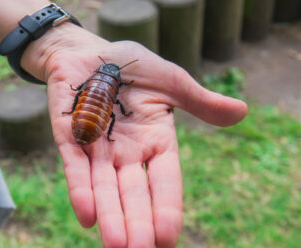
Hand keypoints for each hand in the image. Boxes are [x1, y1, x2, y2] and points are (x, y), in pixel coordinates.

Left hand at [22, 24, 246, 247]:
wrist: (87, 53)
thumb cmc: (131, 66)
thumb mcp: (169, 81)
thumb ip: (199, 101)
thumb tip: (242, 113)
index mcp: (155, 141)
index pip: (164, 180)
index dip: (166, 207)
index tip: (167, 237)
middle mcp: (126, 152)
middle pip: (133, 192)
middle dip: (136, 222)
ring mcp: (97, 147)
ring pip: (104, 187)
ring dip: (109, 215)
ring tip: (115, 245)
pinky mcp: (69, 137)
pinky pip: (74, 166)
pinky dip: (80, 188)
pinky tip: (86, 216)